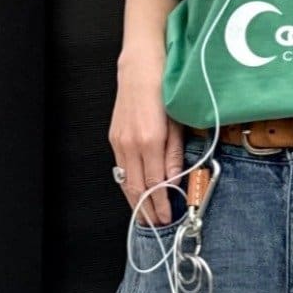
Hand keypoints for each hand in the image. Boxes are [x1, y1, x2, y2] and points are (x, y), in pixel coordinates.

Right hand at [110, 70, 184, 226]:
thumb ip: (175, 155)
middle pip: (137, 188)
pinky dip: (128, 185)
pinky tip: (135, 193)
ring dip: (135, 201)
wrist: (140, 68)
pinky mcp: (114, 138)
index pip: (155, 184)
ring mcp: (119, 142)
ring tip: (144, 216)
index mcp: (149, 141)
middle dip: (146, 210)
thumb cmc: (163, 90)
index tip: (167, 217)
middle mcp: (131, 144)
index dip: (160, 204)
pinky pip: (121, 169)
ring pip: (126, 181)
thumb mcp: (178, 123)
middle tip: (156, 225)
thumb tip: (174, 180)